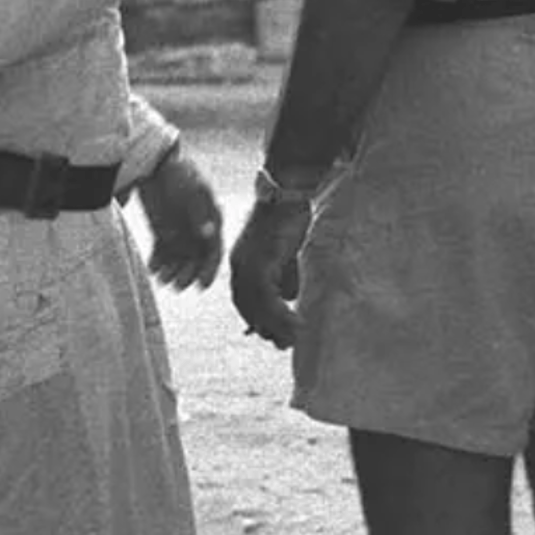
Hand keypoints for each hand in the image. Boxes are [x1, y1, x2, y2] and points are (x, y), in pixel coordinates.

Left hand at [134, 148, 222, 291]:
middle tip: (177, 286)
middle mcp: (197, 230)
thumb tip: (208, 234)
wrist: (154, 162)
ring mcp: (179, 231)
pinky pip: (161, 253)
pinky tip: (152, 270)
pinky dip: (158, 263)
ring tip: (162, 280)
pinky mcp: (162, 231)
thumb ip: (200, 213)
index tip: (201, 286)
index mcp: (212, 220)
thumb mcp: (193, 190)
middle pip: (195, 260)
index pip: (214, 251)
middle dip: (187, 275)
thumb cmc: (179, 172)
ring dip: (172, 272)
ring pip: (178, 260)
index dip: (209, 270)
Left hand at [229, 186, 311, 347]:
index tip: (272, 334)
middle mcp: (238, 264)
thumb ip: (283, 276)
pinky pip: (267, 296)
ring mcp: (247, 263)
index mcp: (241, 261)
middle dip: (265, 328)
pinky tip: (296, 323)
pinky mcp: (260, 261)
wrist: (290, 191)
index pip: (244, 299)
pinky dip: (281, 314)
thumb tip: (290, 299)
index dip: (257, 319)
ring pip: (256, 305)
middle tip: (285, 343)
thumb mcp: (285, 252)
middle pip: (247, 306)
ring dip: (275, 326)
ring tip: (292, 339)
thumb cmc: (291, 217)